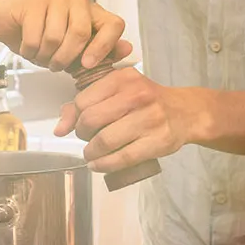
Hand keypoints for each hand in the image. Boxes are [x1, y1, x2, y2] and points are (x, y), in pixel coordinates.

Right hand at [0, 0, 130, 70]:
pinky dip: (30, 51)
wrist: (9, 20)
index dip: (104, 47)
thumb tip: (128, 48)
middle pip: (81, 32)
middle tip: (55, 65)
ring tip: (40, 55)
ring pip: (56, 37)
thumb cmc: (44, 36)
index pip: (114, 25)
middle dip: (66, 58)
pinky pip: (35, 36)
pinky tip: (27, 47)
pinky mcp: (33, 0)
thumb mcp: (76, 52)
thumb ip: (101, 52)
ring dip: (45, 56)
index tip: (87, 64)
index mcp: (93, 10)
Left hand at [56, 66, 192, 171]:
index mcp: (123, 78)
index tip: (80, 124)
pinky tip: (99, 165)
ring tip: (92, 154)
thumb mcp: (119, 91)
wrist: (186, 112)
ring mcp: (149, 119)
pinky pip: (122, 158)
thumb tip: (59, 128)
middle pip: (91, 120)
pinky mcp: (157, 142)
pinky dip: (104, 165)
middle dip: (82, 135)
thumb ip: (87, 102)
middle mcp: (137, 95)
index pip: (83, 100)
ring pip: (104, 141)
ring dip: (91, 153)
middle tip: (86, 140)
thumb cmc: (147, 101)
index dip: (75, 117)